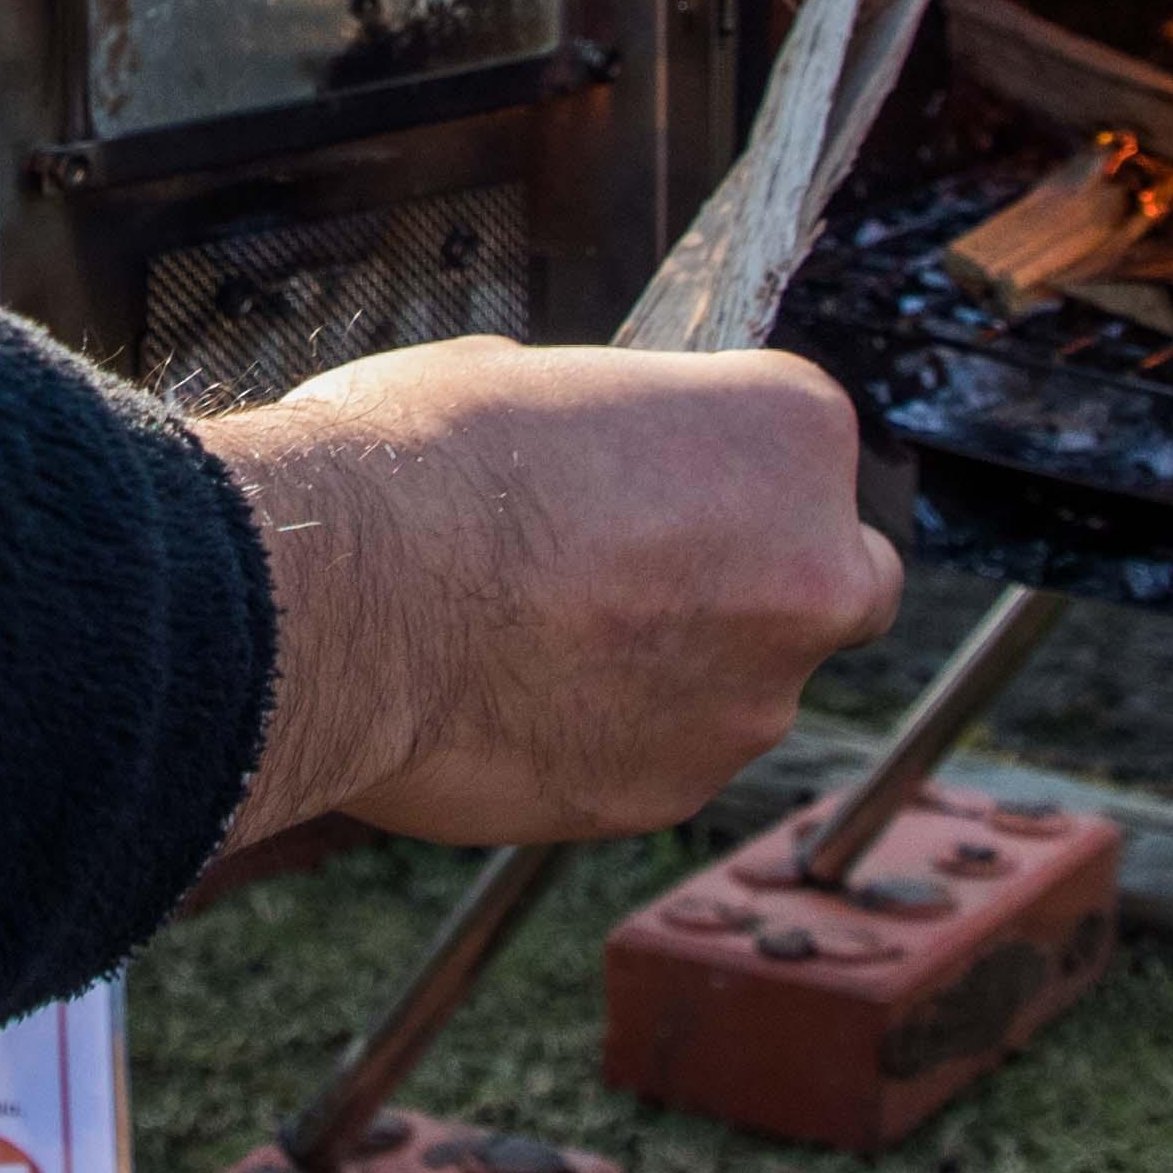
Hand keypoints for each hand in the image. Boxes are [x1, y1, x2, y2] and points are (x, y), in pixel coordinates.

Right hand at [197, 337, 895, 850]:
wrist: (342, 602)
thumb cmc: (419, 462)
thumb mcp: (522, 379)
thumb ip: (604, 428)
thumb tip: (585, 451)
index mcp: (793, 431)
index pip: (801, 447)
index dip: (719, 464)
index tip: (648, 478)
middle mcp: (814, 570)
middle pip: (830, 581)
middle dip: (757, 583)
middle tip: (634, 572)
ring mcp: (753, 697)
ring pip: (743, 686)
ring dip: (671, 671)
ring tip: (533, 642)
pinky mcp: (676, 793)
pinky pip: (662, 758)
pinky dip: (606, 740)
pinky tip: (509, 703)